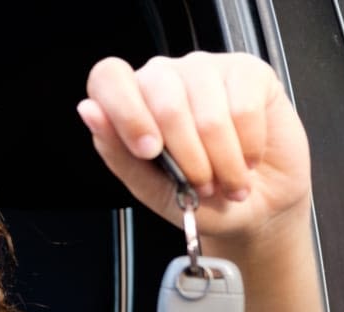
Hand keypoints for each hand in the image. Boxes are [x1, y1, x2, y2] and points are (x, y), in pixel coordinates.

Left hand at [76, 51, 310, 241]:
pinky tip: (248, 158)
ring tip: (227, 178)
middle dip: (186, 157)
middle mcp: (166, 78)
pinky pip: (244, 109)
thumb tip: (89, 111)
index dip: (126, 113)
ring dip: (222, 161)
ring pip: (208, 113)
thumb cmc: (199, 198)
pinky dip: (248, 147)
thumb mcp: (151, 189)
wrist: (253, 209)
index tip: (148, 151)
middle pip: (164, 101)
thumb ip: (118, 153)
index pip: (109, 77)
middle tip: (201, 184)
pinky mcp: (249, 72)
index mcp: (133, 100)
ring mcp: (207, 70)